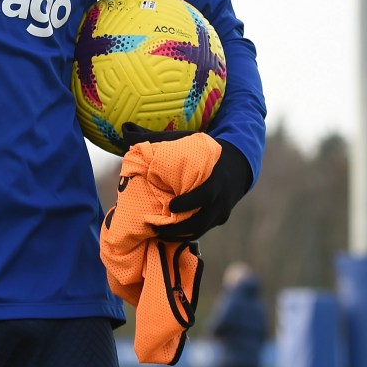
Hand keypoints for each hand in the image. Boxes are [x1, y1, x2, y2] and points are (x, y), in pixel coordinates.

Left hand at [119, 123, 252, 240]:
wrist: (239, 166)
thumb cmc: (209, 154)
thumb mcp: (192, 143)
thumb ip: (162, 140)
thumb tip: (127, 131)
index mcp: (216, 181)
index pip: (205, 196)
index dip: (188, 203)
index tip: (171, 206)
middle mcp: (221, 201)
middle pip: (201, 222)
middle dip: (177, 228)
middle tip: (153, 228)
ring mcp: (220, 213)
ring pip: (199, 230)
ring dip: (178, 235)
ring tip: (155, 234)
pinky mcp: (218, 220)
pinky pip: (201, 230)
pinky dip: (184, 233)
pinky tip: (166, 234)